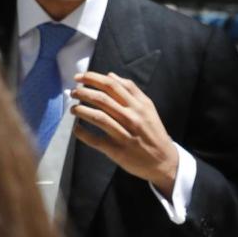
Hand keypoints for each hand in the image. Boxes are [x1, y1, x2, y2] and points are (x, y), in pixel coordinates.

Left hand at [70, 71, 178, 196]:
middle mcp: (132, 118)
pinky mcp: (118, 151)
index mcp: (139, 105)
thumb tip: (110, 76)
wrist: (164, 161)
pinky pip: (96, 140)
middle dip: (83, 93)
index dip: (92, 78)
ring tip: (73, 109)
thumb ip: (131, 90)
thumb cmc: (153, 132)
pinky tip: (76, 128)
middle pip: (103, 99)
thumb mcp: (148, 108)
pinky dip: (83, 133)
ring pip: (99, 118)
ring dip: (81, 110)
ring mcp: (125, 135)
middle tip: (73, 92)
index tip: (79, 78)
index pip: (112, 86)